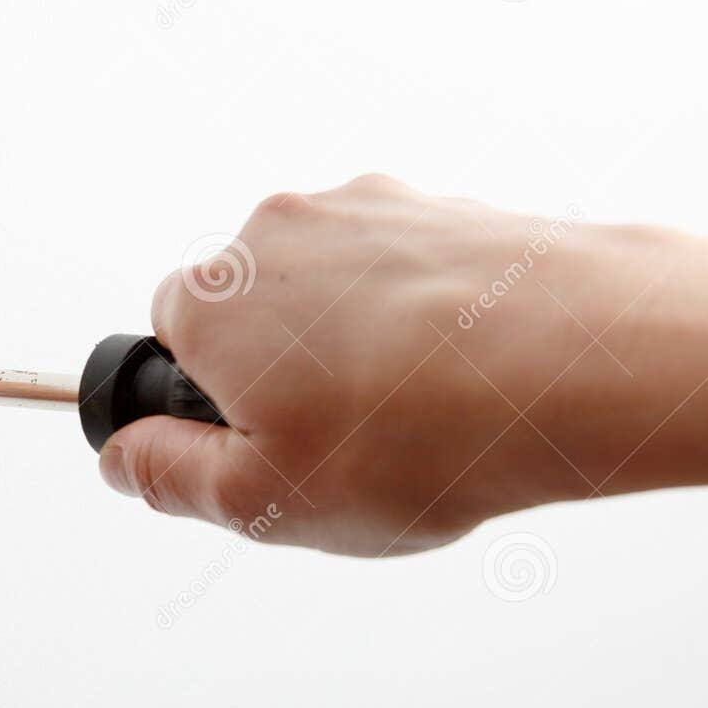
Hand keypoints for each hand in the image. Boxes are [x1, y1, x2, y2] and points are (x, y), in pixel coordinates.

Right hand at [101, 174, 707, 553]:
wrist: (586, 360)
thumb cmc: (419, 435)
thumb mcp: (264, 500)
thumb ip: (166, 478)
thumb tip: (121, 456)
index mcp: (214, 297)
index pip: (168, 338)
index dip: (206, 403)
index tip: (257, 447)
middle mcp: (280, 230)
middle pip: (253, 308)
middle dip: (281, 369)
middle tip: (342, 445)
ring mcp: (372, 209)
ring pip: (333, 287)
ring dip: (355, 344)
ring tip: (420, 415)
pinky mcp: (450, 207)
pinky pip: (409, 271)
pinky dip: (423, 318)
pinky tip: (467, 377)